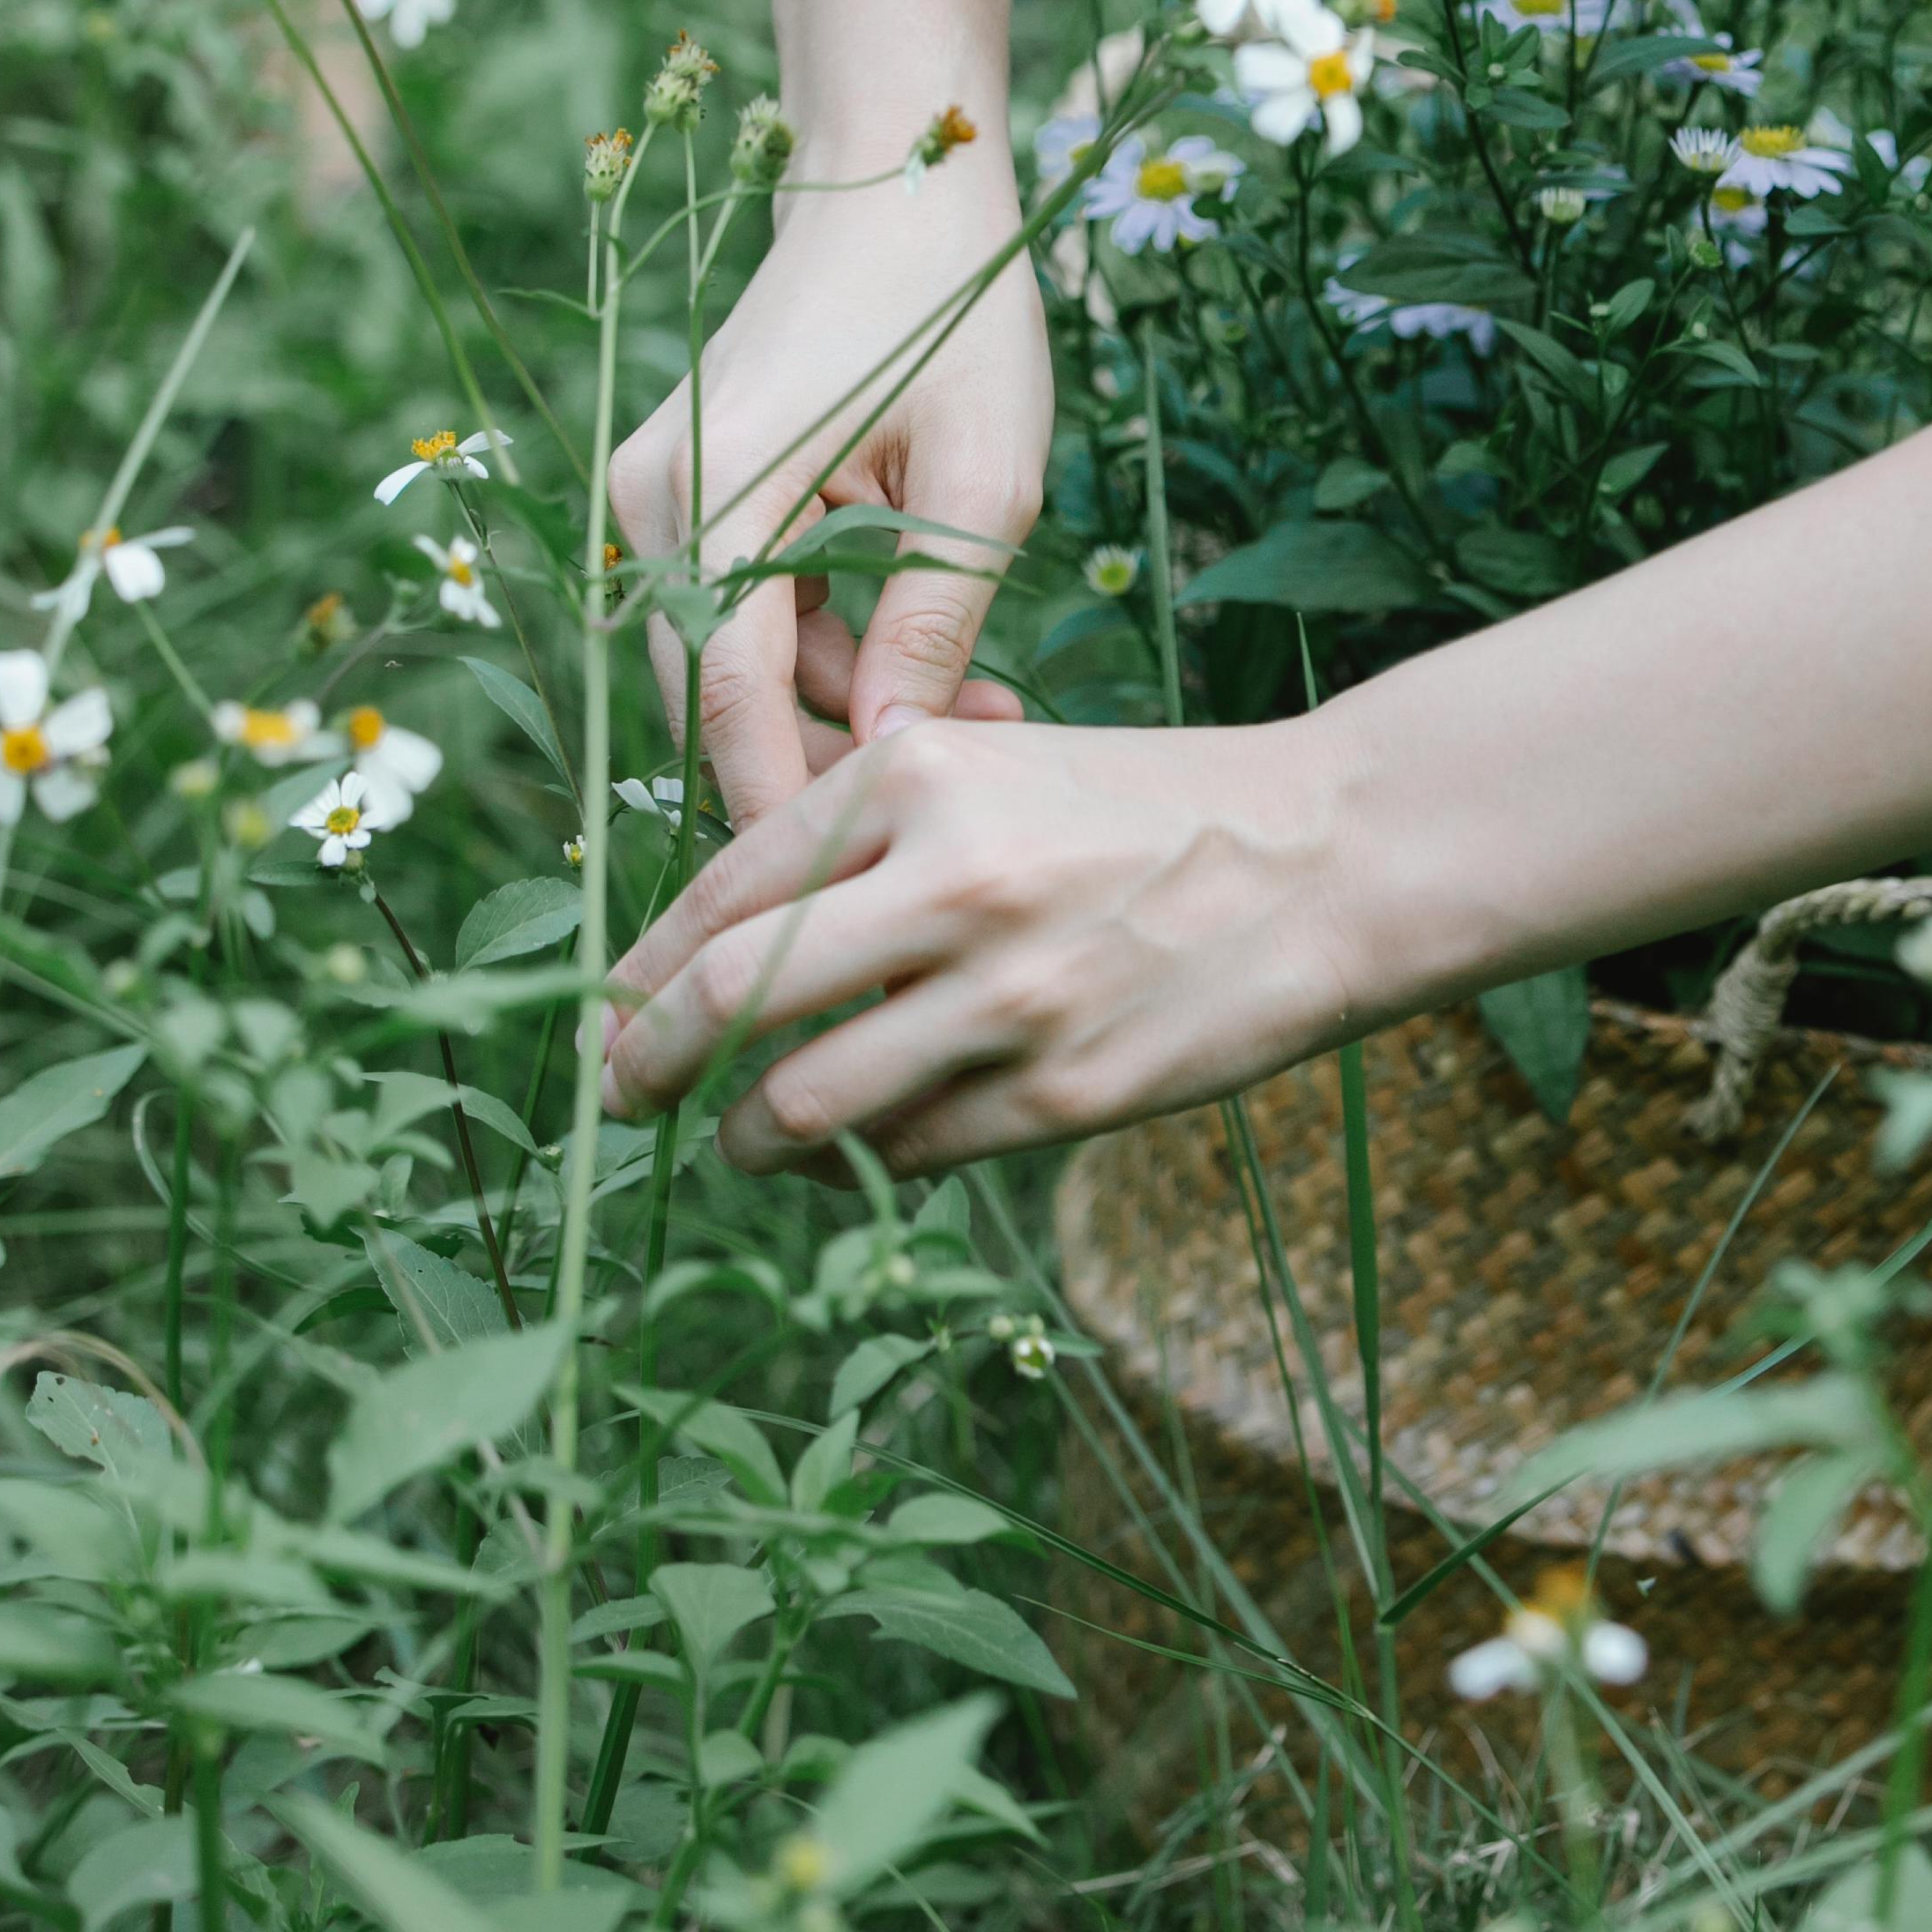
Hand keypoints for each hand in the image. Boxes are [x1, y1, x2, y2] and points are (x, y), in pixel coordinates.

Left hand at [598, 705, 1357, 1170]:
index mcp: (915, 778)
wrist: (1324, 858)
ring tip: (742, 1144)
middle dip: (646, 1061)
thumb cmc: (1143, 807)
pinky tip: (868, 1153)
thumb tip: (727, 940)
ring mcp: (1007, 994)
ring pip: (804, 1103)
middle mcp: (949, 881)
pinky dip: (868, 1165)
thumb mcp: (995, 766)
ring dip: (747, 1140)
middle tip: (618, 1095)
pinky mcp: (1063, 1089)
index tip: (608, 1012)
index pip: (726, 889)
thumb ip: (868, 836)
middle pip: (732, 997)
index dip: (643, 966)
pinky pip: (913, 1152)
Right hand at [607, 159, 1050, 831]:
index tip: (846, 886)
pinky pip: (739, 611)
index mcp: (717, 485)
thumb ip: (929, 623)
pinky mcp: (677, 497)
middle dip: (831, 749)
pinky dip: (823, 645)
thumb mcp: (982, 478)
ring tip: (987, 697)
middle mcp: (650, 500)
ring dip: (841, 696)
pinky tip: (929, 652)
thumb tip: (890, 757)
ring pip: (734, 659)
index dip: (782, 794)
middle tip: (976, 762)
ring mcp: (651, 496)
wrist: (892, 186)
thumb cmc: (955, 312)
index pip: (725, 689)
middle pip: (718, 690)